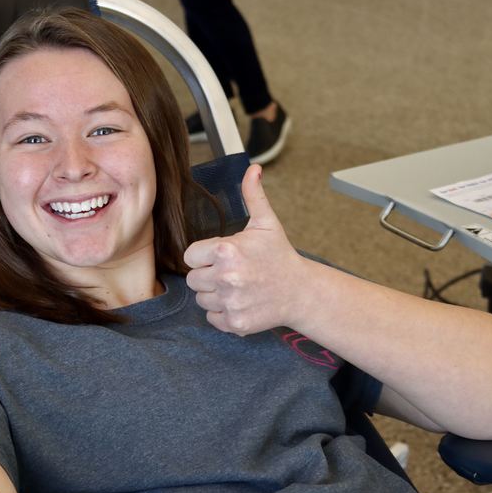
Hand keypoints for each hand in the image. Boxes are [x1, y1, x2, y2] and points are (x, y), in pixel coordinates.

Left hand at [184, 164, 307, 334]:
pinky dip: (222, 313)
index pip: (191, 256)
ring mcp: (230, 302)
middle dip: (208, 275)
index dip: (204, 256)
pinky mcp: (235, 323)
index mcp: (227, 251)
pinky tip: (239, 301)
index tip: (220, 257)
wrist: (301, 292)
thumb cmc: (280, 256)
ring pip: (201, 300)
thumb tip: (253, 169)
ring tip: (236, 287)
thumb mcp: (266, 223)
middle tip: (230, 273)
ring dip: (214, 295)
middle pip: (193, 280)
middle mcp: (226, 277)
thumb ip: (253, 195)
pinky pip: (212, 318)